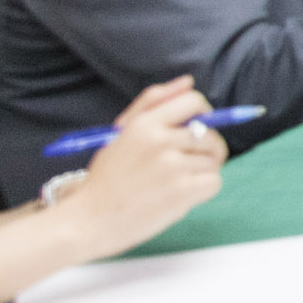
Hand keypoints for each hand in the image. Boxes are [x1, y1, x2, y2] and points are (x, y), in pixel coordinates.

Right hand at [63, 79, 226, 253]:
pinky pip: (214, 182)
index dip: (204, 114)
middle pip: (211, 135)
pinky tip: (181, 196)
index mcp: (144, 124)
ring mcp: (172, 166)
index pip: (194, 101)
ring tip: (176, 182)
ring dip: (202, 172)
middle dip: (206, 150)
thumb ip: (153, 104)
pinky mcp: (181, 191)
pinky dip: (203, 190)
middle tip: (186, 165)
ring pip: (214, 161)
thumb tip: (188, 82)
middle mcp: (160, 140)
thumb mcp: (121, 134)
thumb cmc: (105, 178)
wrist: (87, 220)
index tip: (198, 129)